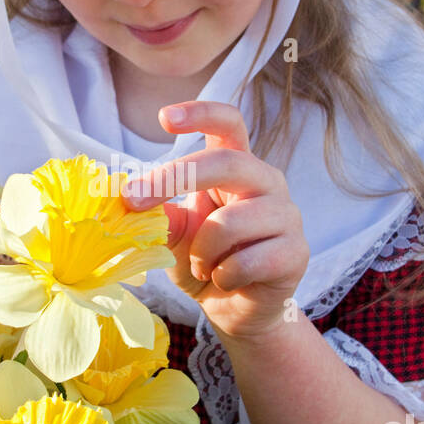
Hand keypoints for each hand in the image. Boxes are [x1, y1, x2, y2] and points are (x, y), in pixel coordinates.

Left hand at [121, 100, 309, 340]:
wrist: (236, 310)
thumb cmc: (205, 261)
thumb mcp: (173, 234)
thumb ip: (157, 213)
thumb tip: (128, 198)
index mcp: (237, 167)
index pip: (229, 124)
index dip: (201, 114)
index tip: (164, 118)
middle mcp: (266, 182)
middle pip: (227, 163)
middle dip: (174, 179)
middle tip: (134, 201)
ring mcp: (287, 216)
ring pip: (229, 223)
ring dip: (202, 252)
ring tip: (204, 266)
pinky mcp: (295, 252)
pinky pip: (245, 261)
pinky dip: (223, 276)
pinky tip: (227, 281)